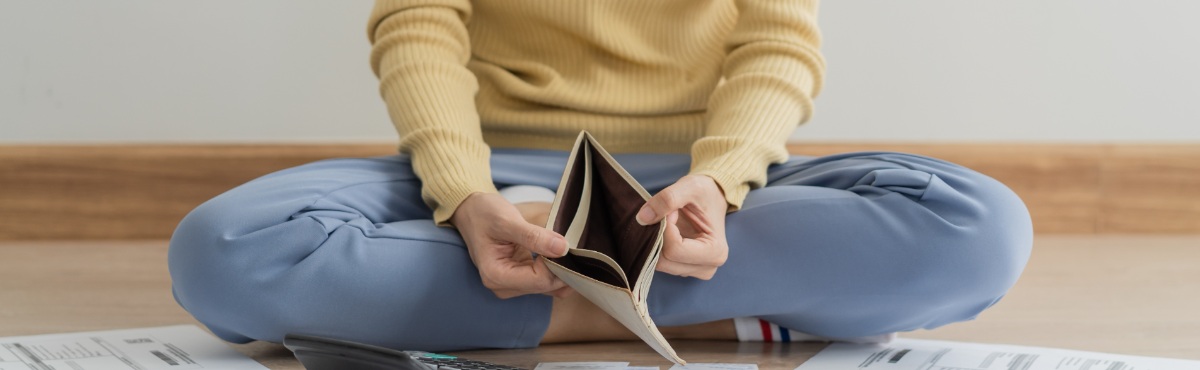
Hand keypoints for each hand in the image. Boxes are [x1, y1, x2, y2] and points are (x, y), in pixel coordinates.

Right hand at [451, 192, 571, 298]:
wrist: (472, 211)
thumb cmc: (483, 214)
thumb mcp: (507, 221)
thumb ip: (534, 236)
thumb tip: (563, 249)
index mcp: (496, 275)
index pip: (539, 280)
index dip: (556, 264)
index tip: (562, 243)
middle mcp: (502, 286)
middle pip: (545, 286)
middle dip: (561, 267)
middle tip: (568, 243)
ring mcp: (512, 285)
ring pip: (549, 285)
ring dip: (560, 268)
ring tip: (562, 245)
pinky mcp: (520, 279)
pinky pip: (545, 280)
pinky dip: (556, 269)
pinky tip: (558, 252)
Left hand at [637, 175, 728, 279]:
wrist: (712, 197)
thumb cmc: (705, 193)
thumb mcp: (689, 187)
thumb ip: (667, 199)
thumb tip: (642, 219)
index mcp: (715, 251)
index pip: (675, 250)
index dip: (665, 228)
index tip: (671, 211)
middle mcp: (706, 267)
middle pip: (665, 261)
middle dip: (660, 235)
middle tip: (668, 215)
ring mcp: (694, 270)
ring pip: (660, 263)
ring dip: (657, 240)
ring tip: (670, 222)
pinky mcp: (683, 268)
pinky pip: (660, 262)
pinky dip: (658, 246)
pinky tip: (667, 232)